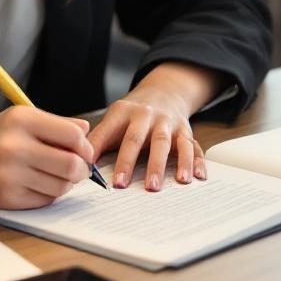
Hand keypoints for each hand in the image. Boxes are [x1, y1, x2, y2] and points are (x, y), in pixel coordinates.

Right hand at [0, 107, 95, 209]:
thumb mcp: (21, 117)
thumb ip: (57, 124)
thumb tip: (87, 132)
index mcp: (22, 120)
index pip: (73, 136)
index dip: (85, 147)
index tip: (84, 151)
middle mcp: (14, 147)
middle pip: (71, 165)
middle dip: (82, 169)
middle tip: (79, 168)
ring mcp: (9, 175)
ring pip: (61, 187)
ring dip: (66, 183)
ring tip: (56, 174)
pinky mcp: (6, 198)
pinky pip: (45, 200)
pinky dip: (49, 193)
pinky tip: (39, 182)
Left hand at [86, 62, 221, 191]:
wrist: (162, 93)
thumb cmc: (131, 115)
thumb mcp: (112, 120)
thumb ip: (98, 141)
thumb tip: (81, 164)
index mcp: (125, 113)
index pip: (118, 137)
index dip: (118, 160)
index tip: (115, 183)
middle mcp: (148, 116)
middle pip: (145, 140)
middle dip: (145, 164)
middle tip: (145, 187)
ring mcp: (168, 123)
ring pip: (171, 142)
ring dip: (177, 162)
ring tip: (179, 182)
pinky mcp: (185, 131)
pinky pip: (193, 145)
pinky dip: (198, 161)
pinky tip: (198, 176)